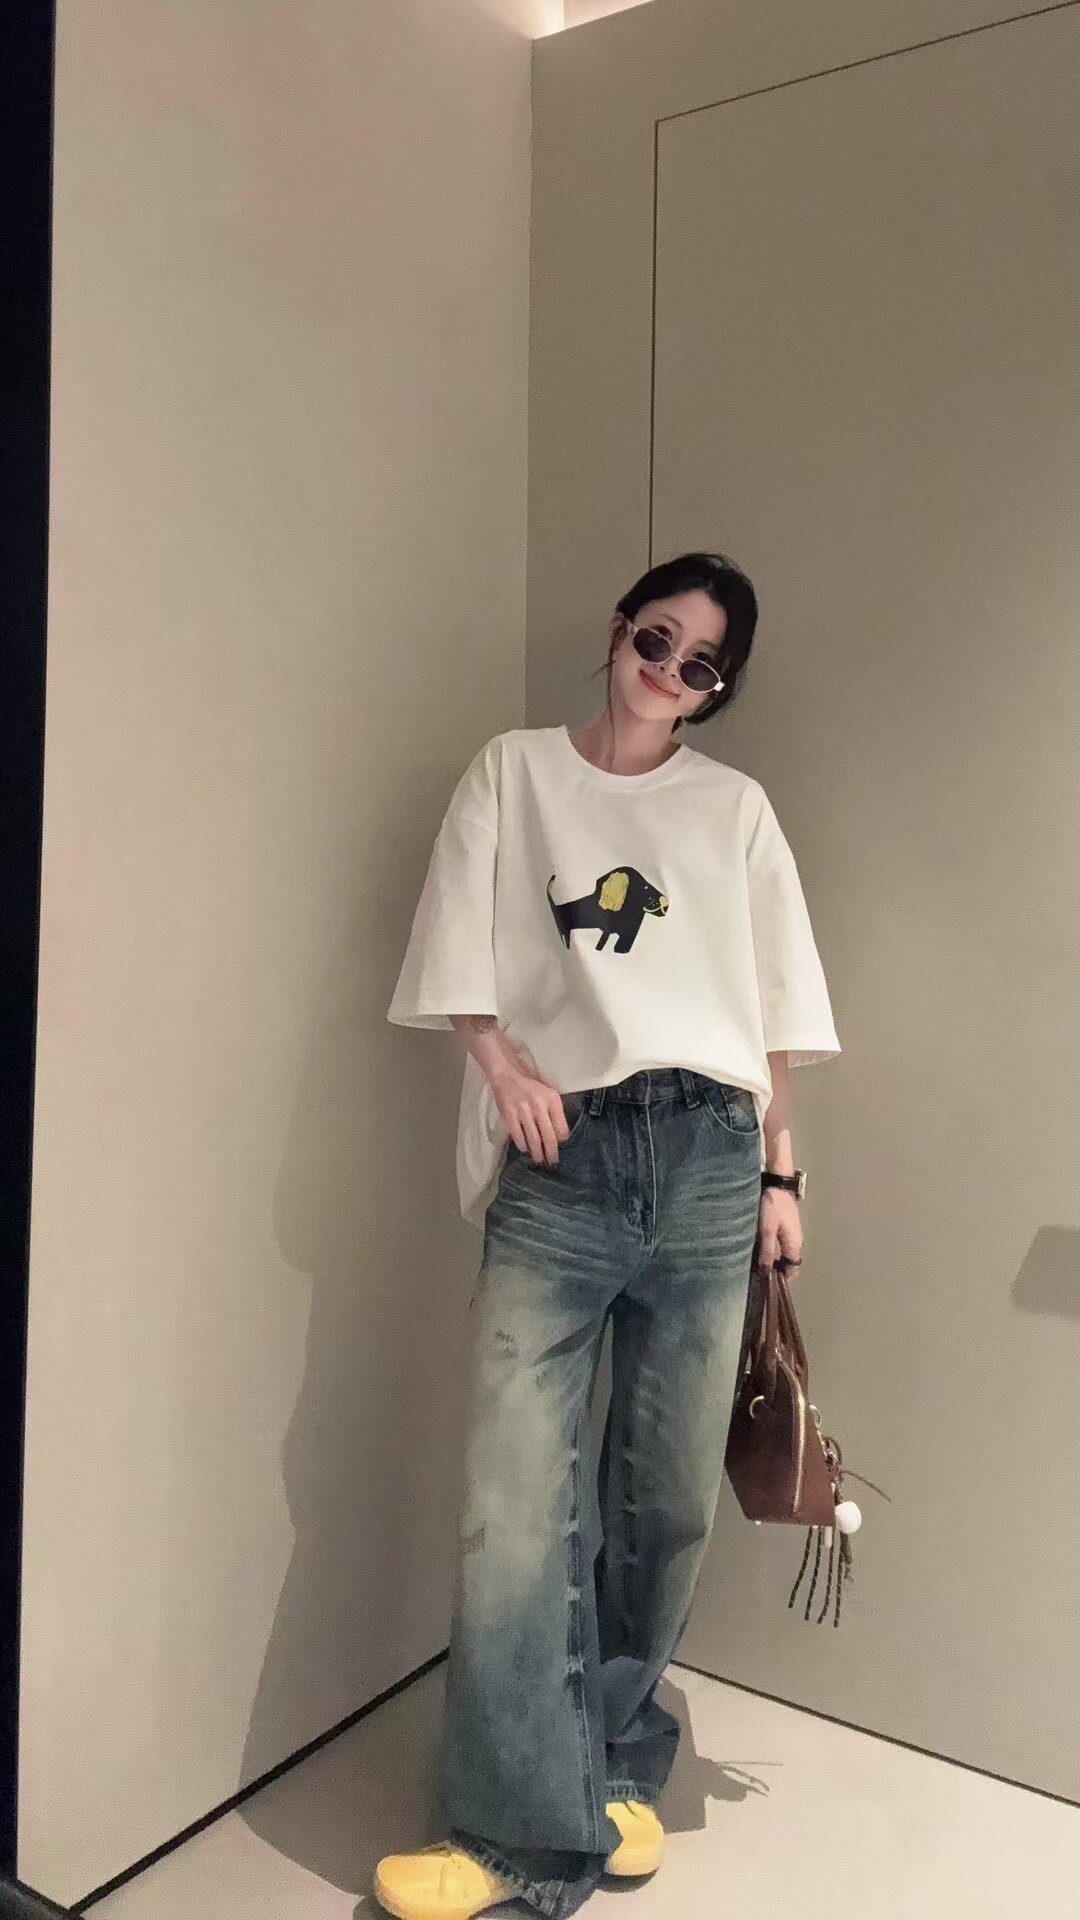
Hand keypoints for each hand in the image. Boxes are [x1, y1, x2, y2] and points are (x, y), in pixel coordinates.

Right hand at [488, 1037, 569, 1167]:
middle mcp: (539, 1106)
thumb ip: (554, 1111)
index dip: (562, 1140)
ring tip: (539, 1161)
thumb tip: (560, 1135)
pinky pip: (518, 1136)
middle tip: (553, 1163)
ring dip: (537, 1153)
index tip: (560, 1146)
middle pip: (549, 1137)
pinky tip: (525, 1149)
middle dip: (551, 1153)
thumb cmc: (530, 1086)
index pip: (561, 1127)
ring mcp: (523, 1111)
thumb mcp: (548, 1093)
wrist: (507, 1075)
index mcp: (552, 1099)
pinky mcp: (509, 1115)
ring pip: (534, 1139)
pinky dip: (523, 1145)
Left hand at [755, 1185, 803, 1275]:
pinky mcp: (784, 1224)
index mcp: (795, 1244)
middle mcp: (796, 1240)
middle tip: (757, 1278)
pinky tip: (757, 1249)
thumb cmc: (773, 1205)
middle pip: (788, 1263)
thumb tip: (765, 1272)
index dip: (782, 1280)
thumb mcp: (767, 1230)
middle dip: (775, 1272)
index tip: (768, 1287)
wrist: (777, 1181)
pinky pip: (779, 1243)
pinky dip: (771, 1249)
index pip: (792, 1270)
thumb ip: (766, 1251)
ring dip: (772, 1260)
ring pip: (783, 1253)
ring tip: (754, 1266)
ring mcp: (791, 1231)